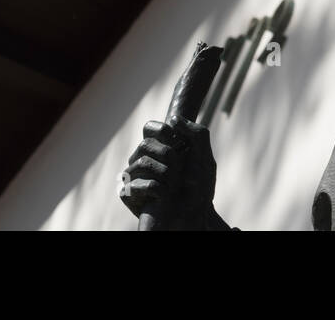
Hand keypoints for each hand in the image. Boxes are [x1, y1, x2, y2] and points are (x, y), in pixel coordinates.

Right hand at [121, 115, 227, 229]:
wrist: (194, 216)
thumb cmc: (199, 189)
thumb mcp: (205, 158)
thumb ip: (197, 133)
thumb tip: (173, 118)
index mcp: (159, 148)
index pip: (149, 128)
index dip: (162, 130)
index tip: (177, 141)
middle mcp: (144, 160)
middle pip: (144, 144)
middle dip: (167, 155)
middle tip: (179, 169)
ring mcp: (135, 177)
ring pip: (141, 161)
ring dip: (165, 174)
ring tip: (174, 185)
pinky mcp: (129, 194)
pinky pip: (135, 184)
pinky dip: (157, 189)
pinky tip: (165, 196)